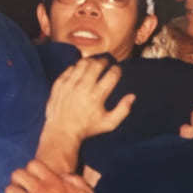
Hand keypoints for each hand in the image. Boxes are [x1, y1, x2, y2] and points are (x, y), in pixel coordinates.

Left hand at [1, 159, 94, 192]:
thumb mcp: (85, 190)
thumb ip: (74, 180)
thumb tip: (64, 176)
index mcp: (53, 181)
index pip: (33, 165)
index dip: (30, 170)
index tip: (32, 179)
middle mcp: (40, 189)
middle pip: (17, 175)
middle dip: (16, 181)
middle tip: (20, 190)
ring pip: (9, 191)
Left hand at [36, 58, 134, 172]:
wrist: (62, 132)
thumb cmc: (87, 128)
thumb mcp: (109, 124)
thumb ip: (123, 110)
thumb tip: (132, 96)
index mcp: (97, 96)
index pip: (112, 74)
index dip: (117, 69)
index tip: (116, 70)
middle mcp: (83, 88)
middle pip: (97, 64)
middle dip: (104, 61)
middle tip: (106, 62)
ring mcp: (70, 84)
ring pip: (83, 63)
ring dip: (91, 61)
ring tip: (94, 64)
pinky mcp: (60, 84)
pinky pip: (70, 69)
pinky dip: (77, 67)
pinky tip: (80, 71)